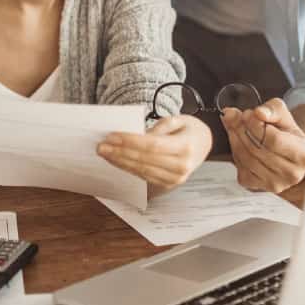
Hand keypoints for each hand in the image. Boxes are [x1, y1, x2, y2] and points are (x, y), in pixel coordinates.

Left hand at [97, 115, 211, 188]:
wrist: (203, 144)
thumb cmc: (188, 130)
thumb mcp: (178, 119)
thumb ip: (159, 127)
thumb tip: (137, 135)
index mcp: (185, 147)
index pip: (152, 145)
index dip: (130, 141)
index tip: (112, 136)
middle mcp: (181, 166)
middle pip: (144, 159)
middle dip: (120, 152)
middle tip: (101, 146)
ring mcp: (175, 179)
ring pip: (142, 170)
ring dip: (120, 162)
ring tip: (105, 153)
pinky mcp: (168, 184)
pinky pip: (144, 177)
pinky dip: (128, 169)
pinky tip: (116, 161)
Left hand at [222, 98, 304, 192]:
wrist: (282, 150)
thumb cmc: (285, 132)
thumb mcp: (283, 114)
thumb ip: (272, 109)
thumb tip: (258, 113)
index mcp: (304, 154)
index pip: (273, 139)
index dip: (256, 124)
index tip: (248, 113)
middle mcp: (293, 174)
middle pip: (257, 149)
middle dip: (241, 129)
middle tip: (237, 117)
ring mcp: (275, 183)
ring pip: (246, 158)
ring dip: (235, 138)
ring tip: (235, 126)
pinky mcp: (258, 186)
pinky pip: (240, 168)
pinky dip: (235, 152)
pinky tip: (239, 142)